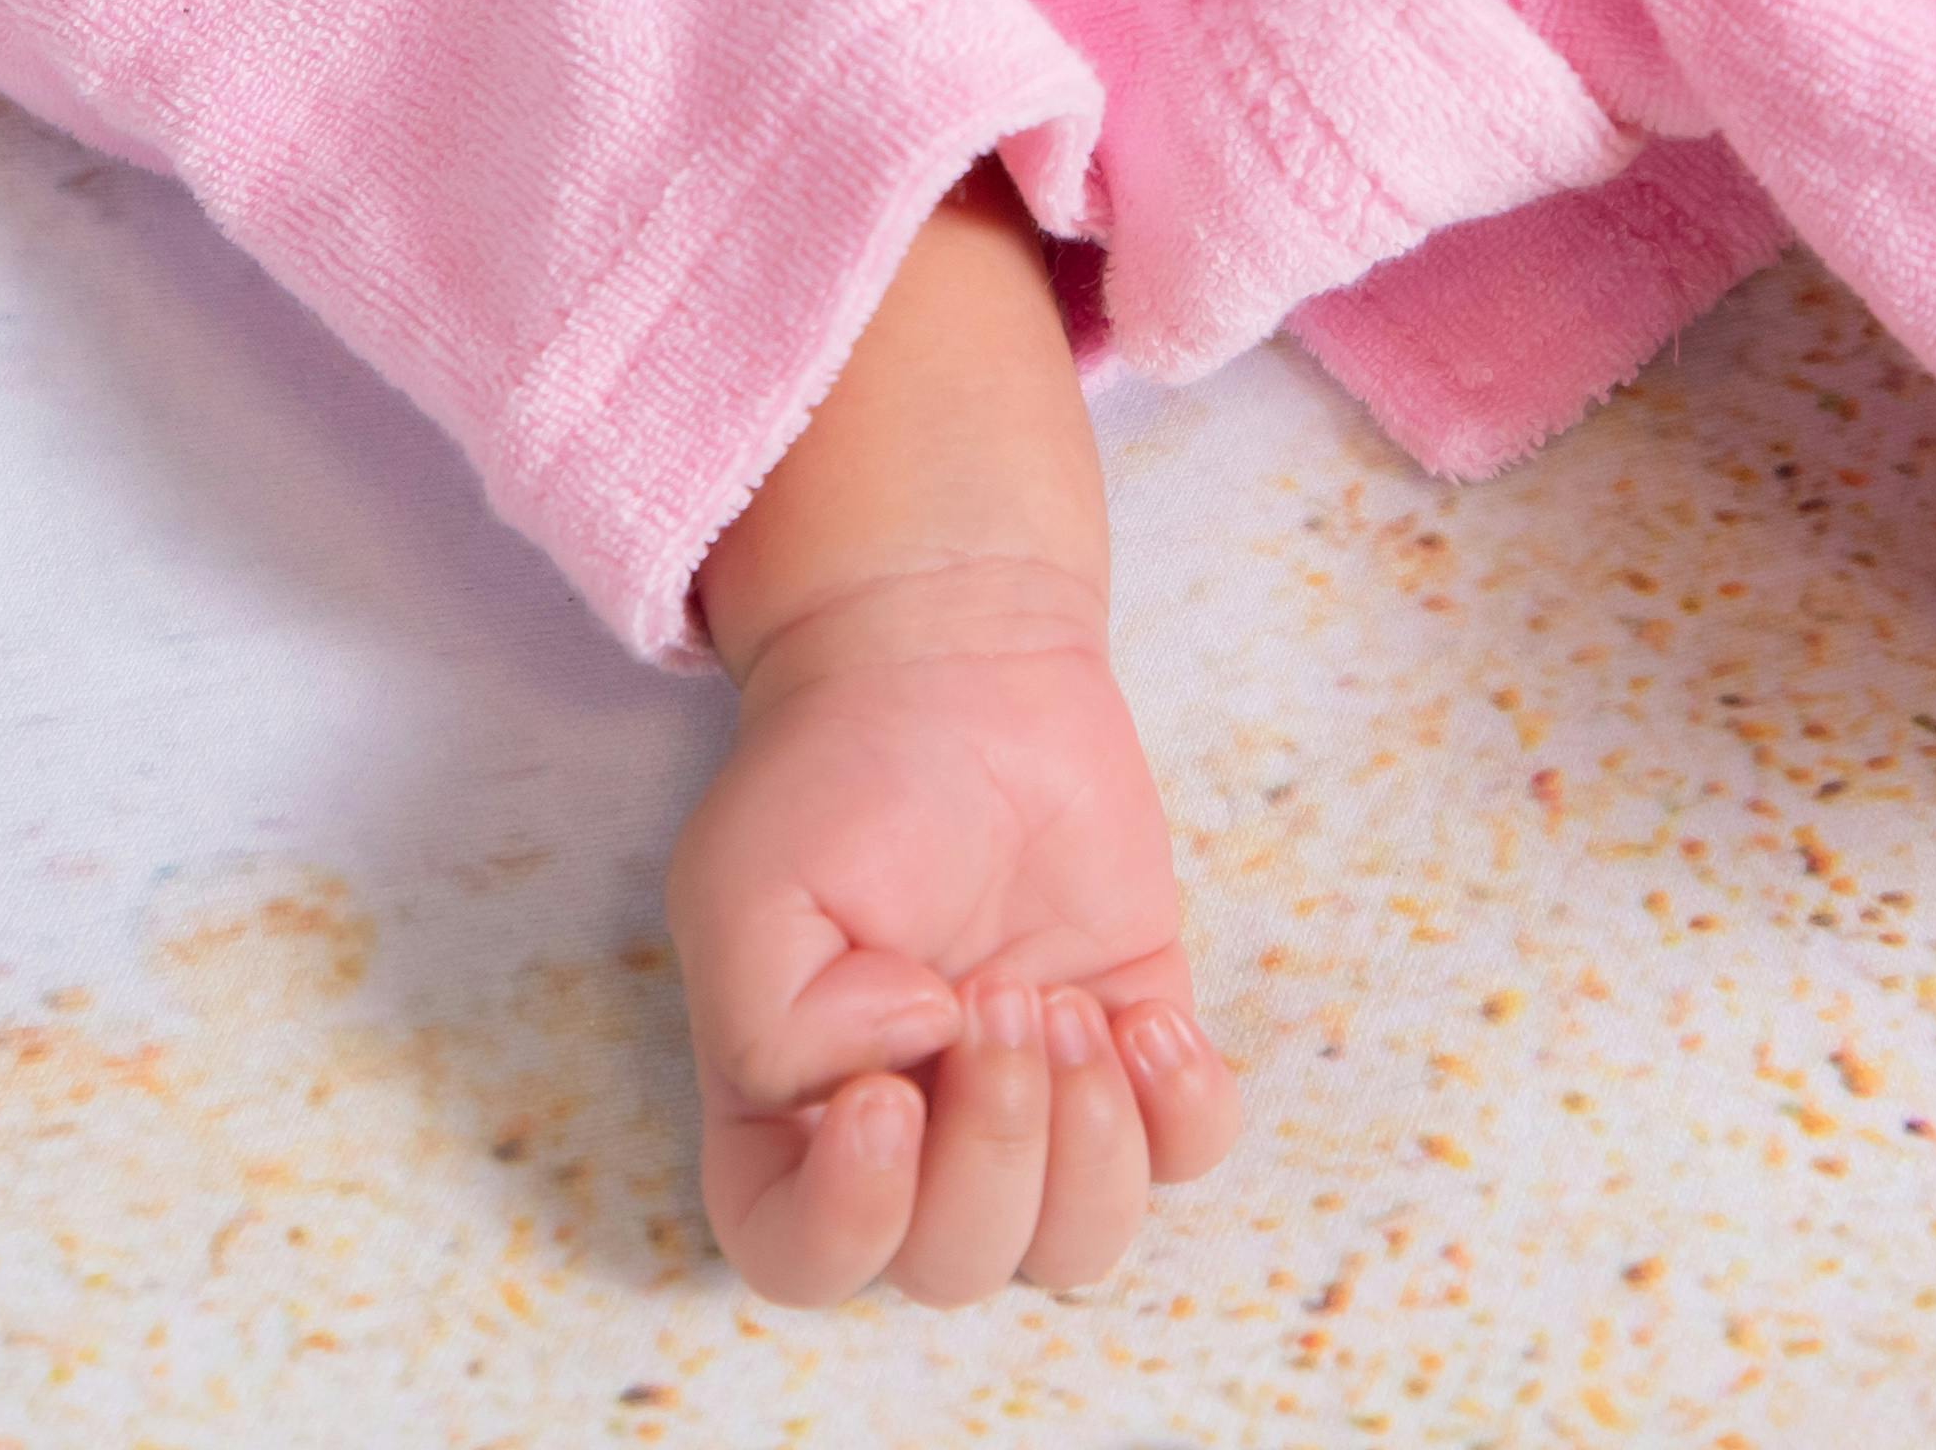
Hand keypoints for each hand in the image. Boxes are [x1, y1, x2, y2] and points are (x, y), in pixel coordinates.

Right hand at [667, 564, 1245, 1304]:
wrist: (956, 670)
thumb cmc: (837, 779)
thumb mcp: (748, 886)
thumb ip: (778, 1027)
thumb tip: (909, 1068)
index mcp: (790, 1115)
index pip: (801, 1259)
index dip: (850, 1221)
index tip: (887, 1097)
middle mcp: (912, 1140)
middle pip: (955, 1265)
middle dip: (993, 1151)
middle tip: (998, 1001)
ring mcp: (1031, 1106)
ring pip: (1076, 1245)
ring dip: (1087, 1146)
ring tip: (1073, 1010)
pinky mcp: (1133, 1053)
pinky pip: (1187, 1158)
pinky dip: (1180, 1110)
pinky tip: (1144, 1015)